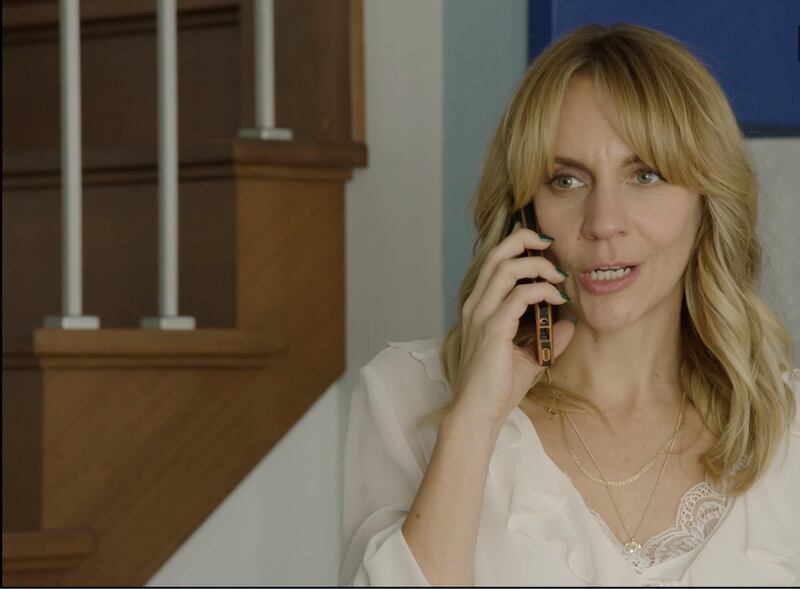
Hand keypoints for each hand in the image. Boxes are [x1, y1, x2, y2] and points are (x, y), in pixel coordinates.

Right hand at [453, 228, 575, 426]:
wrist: (478, 413)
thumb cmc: (497, 387)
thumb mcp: (528, 357)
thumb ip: (548, 337)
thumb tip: (570, 323)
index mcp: (479, 307)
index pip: (494, 262)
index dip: (518, 246)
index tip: (544, 250)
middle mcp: (476, 305)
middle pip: (497, 254)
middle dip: (525, 240)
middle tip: (552, 245)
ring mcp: (481, 315)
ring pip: (507, 268)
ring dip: (538, 266)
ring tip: (559, 276)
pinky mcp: (493, 329)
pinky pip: (520, 295)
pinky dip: (543, 292)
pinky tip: (559, 301)